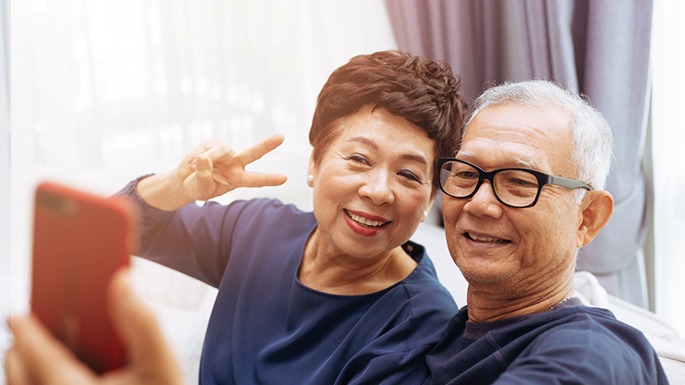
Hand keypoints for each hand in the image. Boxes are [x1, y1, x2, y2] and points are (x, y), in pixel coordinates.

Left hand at [4, 269, 183, 384]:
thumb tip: (122, 281)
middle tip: (31, 331)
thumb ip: (143, 322)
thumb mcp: (163, 366)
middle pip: (19, 375)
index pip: (38, 357)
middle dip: (22, 350)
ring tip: (40, 356)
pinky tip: (55, 380)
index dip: (27, 332)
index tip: (19, 316)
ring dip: (25, 373)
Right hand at [137, 134, 287, 210]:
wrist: (185, 180)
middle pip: (253, 153)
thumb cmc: (197, 187)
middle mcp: (235, 163)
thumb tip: (203, 158)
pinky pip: (207, 148)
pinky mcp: (213, 143)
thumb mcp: (201, 188)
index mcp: (237, 179)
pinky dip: (197, 156)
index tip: (284, 178)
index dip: (269, 179)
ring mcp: (225, 152)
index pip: (256, 179)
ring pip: (221, 150)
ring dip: (208, 158)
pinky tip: (192, 163)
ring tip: (194, 168)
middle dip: (267, 145)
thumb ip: (204, 176)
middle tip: (281, 137)